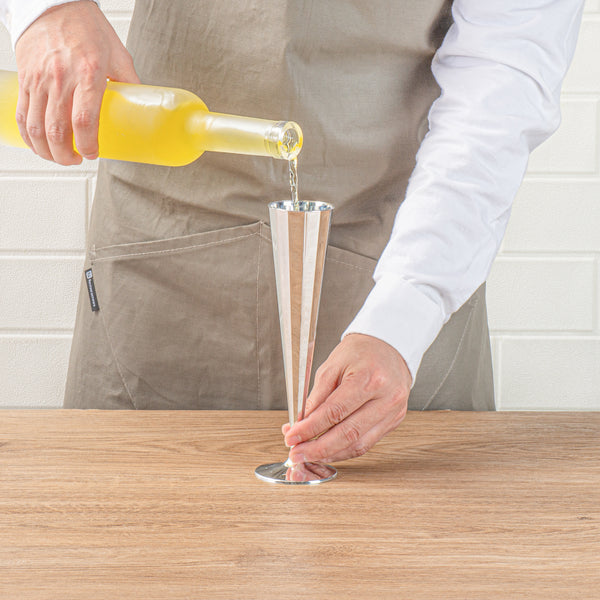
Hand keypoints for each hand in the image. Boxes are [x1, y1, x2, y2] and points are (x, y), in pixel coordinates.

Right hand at [15, 0, 138, 164]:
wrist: (54, 2)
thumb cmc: (87, 26)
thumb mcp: (118, 54)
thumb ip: (129, 83)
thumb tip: (141, 108)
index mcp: (88, 74)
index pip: (84, 120)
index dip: (88, 144)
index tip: (93, 154)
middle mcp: (61, 79)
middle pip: (57, 130)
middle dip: (66, 155)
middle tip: (76, 160)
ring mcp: (39, 79)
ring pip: (35, 127)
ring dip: (46, 150)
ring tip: (59, 157)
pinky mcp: (25, 78)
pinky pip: (21, 113)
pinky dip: (27, 135)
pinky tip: (38, 144)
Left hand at [283, 333, 411, 463]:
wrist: (388, 346)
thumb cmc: (360, 352)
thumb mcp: (332, 366)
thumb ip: (317, 397)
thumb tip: (301, 424)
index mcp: (369, 378)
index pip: (334, 412)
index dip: (310, 428)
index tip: (292, 437)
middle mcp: (386, 397)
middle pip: (348, 433)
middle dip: (317, 448)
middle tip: (297, 453)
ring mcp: (393, 411)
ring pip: (359, 444)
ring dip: (330, 454)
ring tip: (309, 455)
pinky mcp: (394, 420)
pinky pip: (367, 443)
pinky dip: (345, 450)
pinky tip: (329, 451)